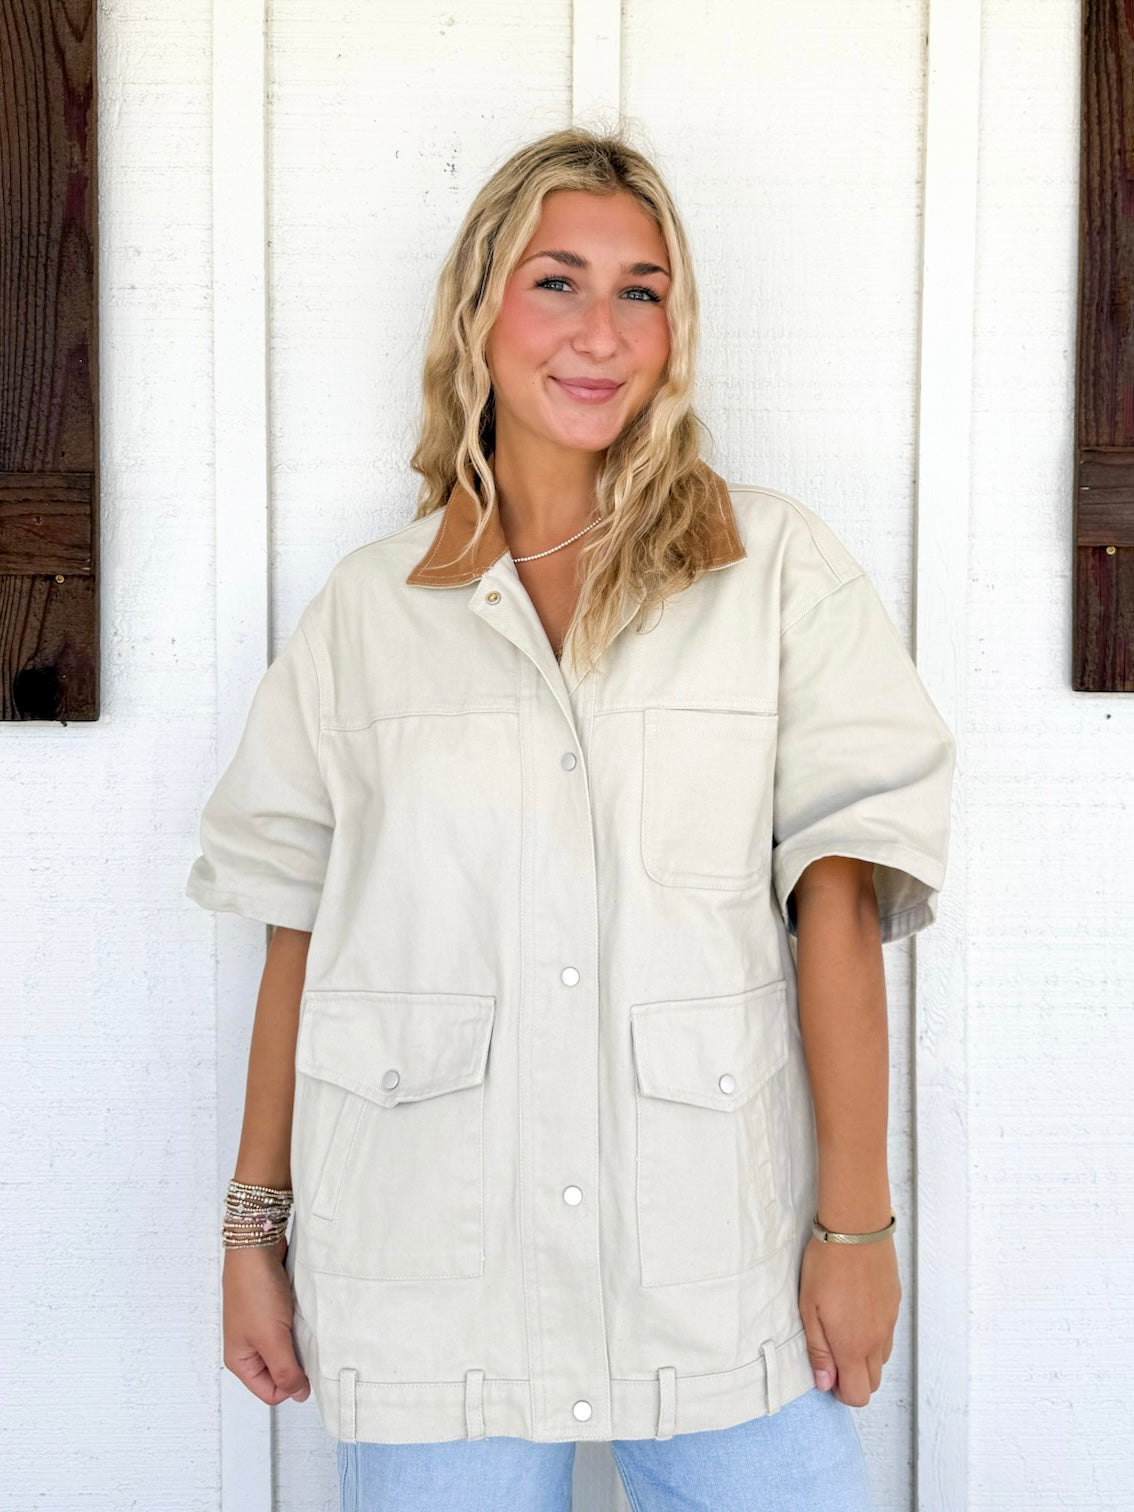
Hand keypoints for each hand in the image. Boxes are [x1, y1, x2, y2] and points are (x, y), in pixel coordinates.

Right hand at [222, 1237, 310, 1404]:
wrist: (257, 1246)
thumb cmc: (255, 1289)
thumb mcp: (271, 1338)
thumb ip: (285, 1370)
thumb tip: (298, 1394)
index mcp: (241, 1361)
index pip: (271, 1393)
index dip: (292, 1384)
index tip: (306, 1365)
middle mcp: (249, 1347)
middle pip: (281, 1372)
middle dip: (297, 1361)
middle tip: (305, 1342)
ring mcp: (261, 1328)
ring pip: (288, 1349)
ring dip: (300, 1341)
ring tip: (303, 1325)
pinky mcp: (273, 1311)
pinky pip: (291, 1329)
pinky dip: (301, 1324)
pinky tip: (303, 1313)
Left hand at [799, 1234, 899, 1406]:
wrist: (856, 1229)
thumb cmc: (827, 1265)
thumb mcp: (809, 1308)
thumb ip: (819, 1350)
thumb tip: (825, 1383)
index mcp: (853, 1346)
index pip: (858, 1395)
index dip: (842, 1392)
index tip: (827, 1374)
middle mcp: (876, 1340)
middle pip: (873, 1382)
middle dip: (853, 1378)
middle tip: (832, 1353)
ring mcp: (889, 1322)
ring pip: (882, 1359)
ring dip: (864, 1357)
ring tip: (842, 1329)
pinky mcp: (894, 1304)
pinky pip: (887, 1334)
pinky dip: (874, 1335)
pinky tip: (857, 1311)